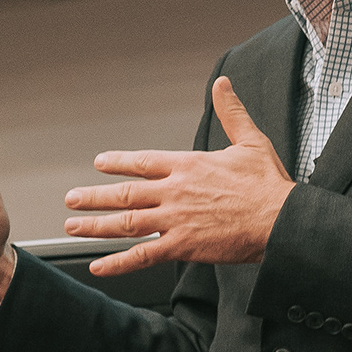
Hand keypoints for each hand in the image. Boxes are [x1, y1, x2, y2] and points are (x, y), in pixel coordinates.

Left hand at [63, 76, 294, 275]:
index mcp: (187, 165)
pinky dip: (118, 262)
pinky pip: (142, 256)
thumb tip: (222, 84)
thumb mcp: (249, 140)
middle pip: (124, 193)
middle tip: (72, 199)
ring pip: (126, 223)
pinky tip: (99, 266)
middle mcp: (174, 191)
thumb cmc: (268, 185)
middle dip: (94, 196)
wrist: (280, 220)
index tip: (100, 163)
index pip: (142, 162)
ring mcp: (175, 220)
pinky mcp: (182, 246)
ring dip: (96, 225)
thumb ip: (231, 112)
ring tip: (74, 226)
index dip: (118, 162)